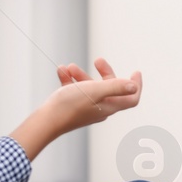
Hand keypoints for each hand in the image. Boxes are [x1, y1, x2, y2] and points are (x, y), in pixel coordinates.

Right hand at [10, 56, 141, 160]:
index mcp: (109, 106)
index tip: (136, 72)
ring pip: (89, 87)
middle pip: (110, 89)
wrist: (44, 122)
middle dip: (105, 72)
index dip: (136, 86)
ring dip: (81, 75)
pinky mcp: (72, 107)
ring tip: (69, 66)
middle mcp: (100, 108)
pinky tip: (61, 71)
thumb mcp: (94, 91)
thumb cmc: (69, 106)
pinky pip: (74, 90)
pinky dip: (70, 80)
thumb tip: (134, 85)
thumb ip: (115, 87)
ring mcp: (86, 108)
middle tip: (98, 60)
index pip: (131, 99)